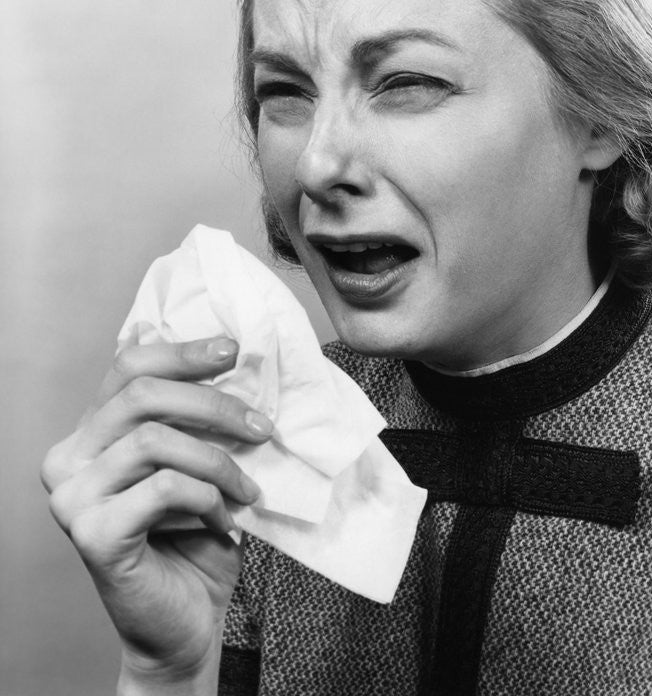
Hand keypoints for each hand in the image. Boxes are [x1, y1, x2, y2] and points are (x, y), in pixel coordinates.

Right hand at [41, 336, 272, 691]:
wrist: (186, 623)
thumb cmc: (195, 538)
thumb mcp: (198, 463)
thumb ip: (197, 418)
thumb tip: (235, 359)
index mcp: (91, 433)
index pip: (129, 367)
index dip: (183, 352)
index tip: (233, 350)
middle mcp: (68, 459)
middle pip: (142, 395)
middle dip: (214, 404)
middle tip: (261, 427)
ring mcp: (72, 498)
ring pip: (156, 440)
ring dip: (219, 461)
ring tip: (248, 489)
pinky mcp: (91, 535)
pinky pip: (164, 488)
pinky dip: (208, 499)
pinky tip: (225, 522)